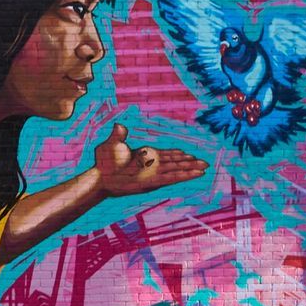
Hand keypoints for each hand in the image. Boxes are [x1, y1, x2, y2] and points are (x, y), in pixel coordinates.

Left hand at [92, 123, 208, 197]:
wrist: (100, 175)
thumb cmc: (104, 162)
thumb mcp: (112, 144)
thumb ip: (119, 135)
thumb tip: (119, 125)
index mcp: (145, 155)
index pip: (165, 155)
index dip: (177, 155)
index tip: (188, 154)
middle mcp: (152, 164)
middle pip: (175, 162)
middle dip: (190, 163)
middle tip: (205, 162)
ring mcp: (154, 172)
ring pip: (177, 169)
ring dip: (191, 169)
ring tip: (204, 168)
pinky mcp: (154, 180)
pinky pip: (173, 177)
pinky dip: (185, 175)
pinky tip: (195, 174)